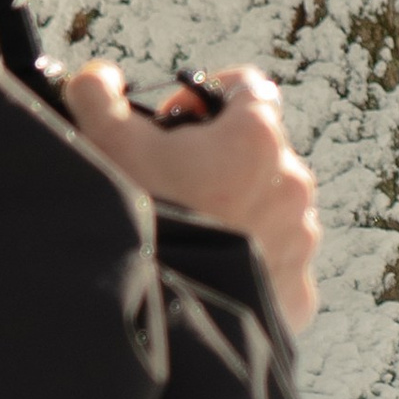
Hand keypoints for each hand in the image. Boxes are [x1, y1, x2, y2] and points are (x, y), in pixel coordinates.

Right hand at [66, 61, 321, 333]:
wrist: (156, 317)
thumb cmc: (137, 219)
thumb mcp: (101, 139)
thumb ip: (97, 92)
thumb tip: (99, 80)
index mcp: (257, 138)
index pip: (249, 89)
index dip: (204, 96)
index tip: (174, 121)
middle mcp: (292, 184)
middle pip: (261, 151)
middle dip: (221, 157)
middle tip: (173, 181)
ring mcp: (300, 241)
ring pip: (274, 207)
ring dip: (241, 207)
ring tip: (191, 229)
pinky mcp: (298, 293)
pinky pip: (281, 265)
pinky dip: (253, 262)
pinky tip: (211, 270)